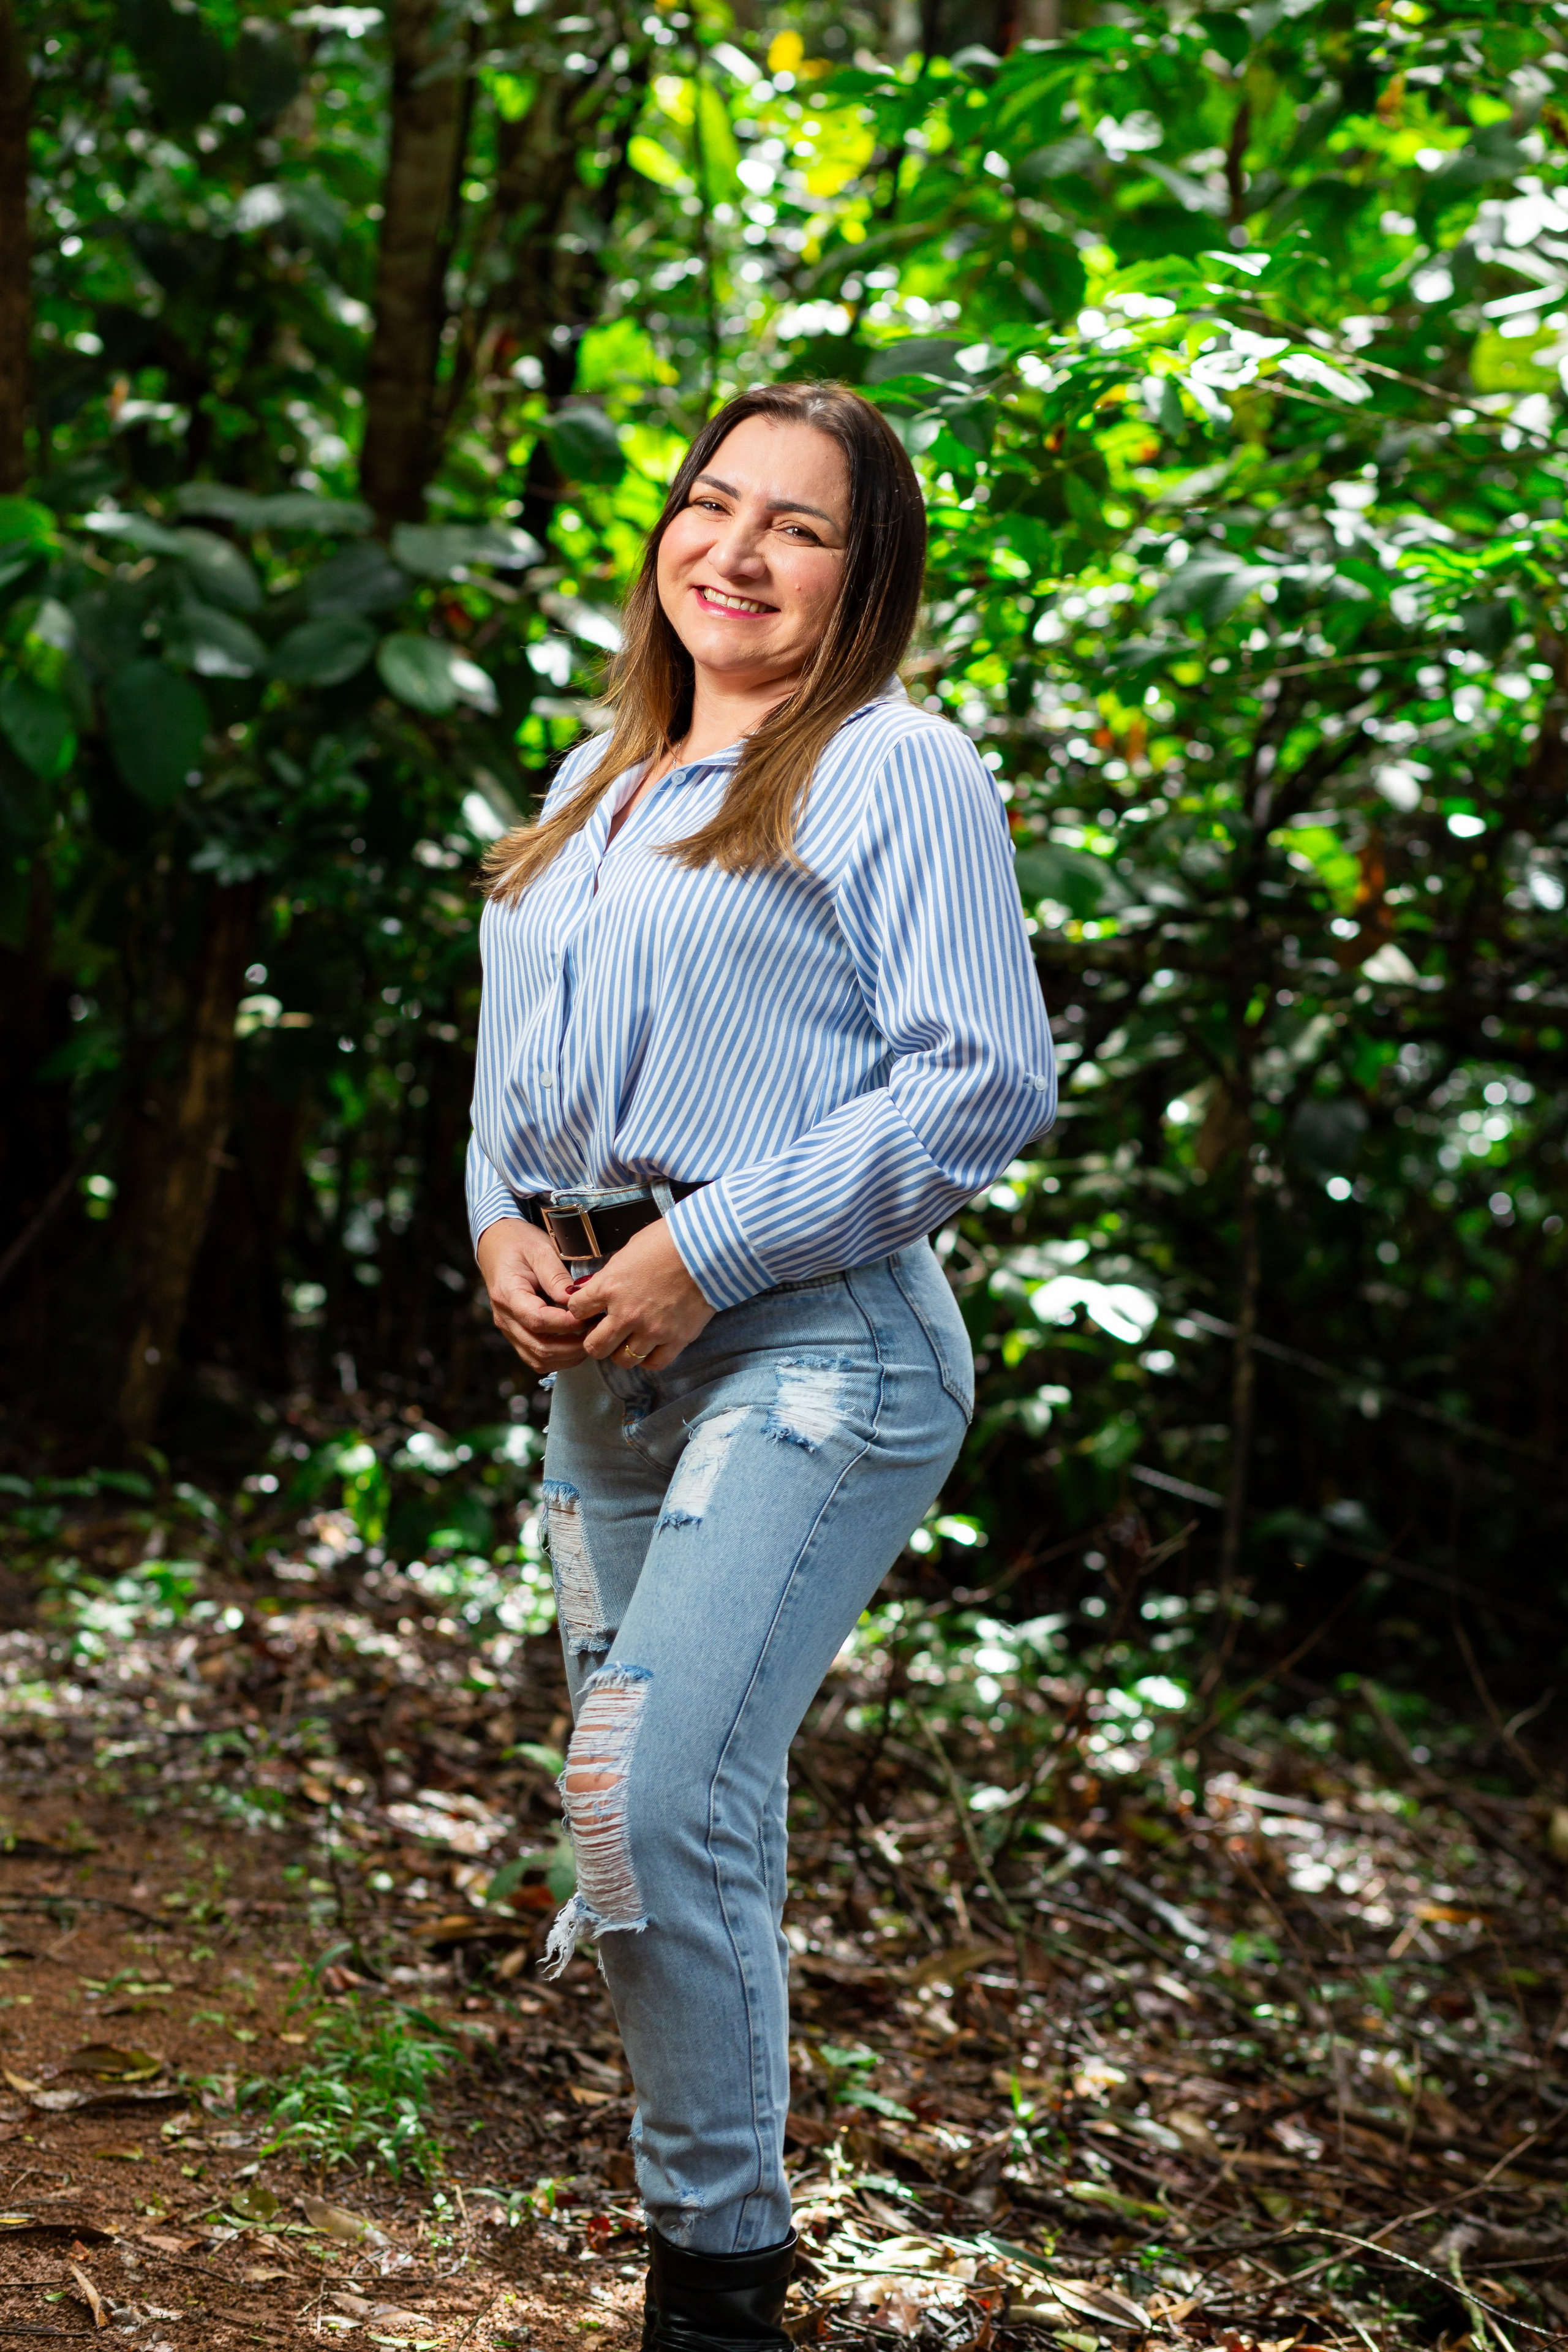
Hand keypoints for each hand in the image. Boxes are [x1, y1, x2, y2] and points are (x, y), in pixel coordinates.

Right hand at [476, 1218, 590, 1373]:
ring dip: (568, 1356)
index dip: (567, 1324)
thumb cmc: (519, 1243)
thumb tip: (575, 1301)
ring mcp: (509, 1329)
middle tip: (597, 1331)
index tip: (590, 1316)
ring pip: (539, 1359)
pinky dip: (559, 1358)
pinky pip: (536, 1357)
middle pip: (539, 1347)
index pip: (538, 1320)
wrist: (497, 1245)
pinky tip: (576, 1344)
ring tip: (590, 1339)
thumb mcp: (540, 1250)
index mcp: (507, 1294)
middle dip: (574, 1345)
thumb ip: (556, 1277)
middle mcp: (505, 1318)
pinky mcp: (516, 1334)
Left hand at [567, 1217, 714, 1371]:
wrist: (708, 1248)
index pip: (578, 1310)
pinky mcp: (676, 1339)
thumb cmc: (667, 1242)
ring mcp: (652, 1330)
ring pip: (624, 1360)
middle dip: (595, 1341)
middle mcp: (627, 1314)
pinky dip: (648, 1359)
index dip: (580, 1310)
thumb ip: (611, 1275)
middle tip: (603, 1334)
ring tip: (629, 1341)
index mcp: (610, 1286)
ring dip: (622, 1352)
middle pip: (595, 1347)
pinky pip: (654, 1363)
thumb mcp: (628, 1252)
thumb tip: (601, 1288)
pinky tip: (649, 1348)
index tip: (587, 1309)